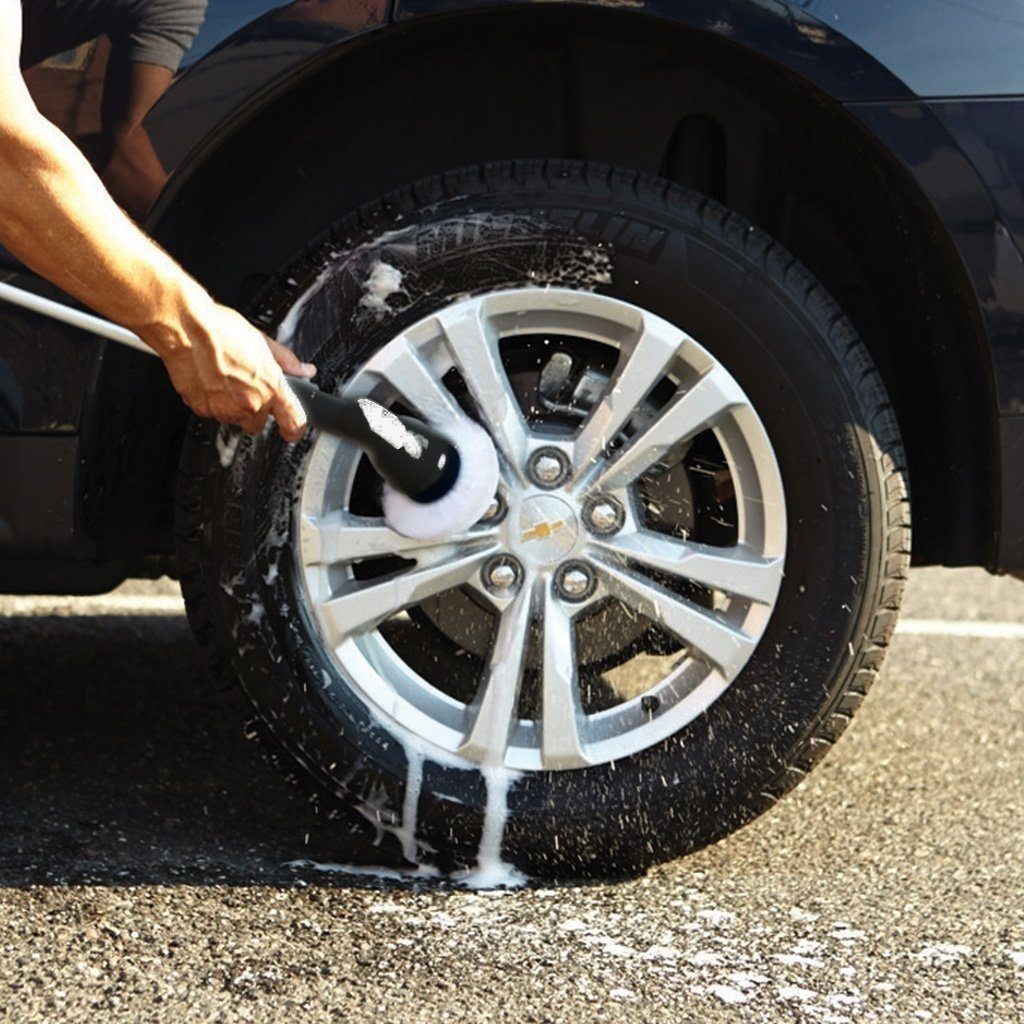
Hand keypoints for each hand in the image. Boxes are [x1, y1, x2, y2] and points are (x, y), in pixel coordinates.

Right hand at [154, 303, 316, 441]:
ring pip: (235, 419)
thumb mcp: (263, 342)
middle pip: (260, 424)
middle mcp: (250, 403)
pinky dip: (213, 402)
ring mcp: (225, 409)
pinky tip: (210, 380)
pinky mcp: (202, 409)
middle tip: (247, 386)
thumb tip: (304, 370)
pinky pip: (213, 413)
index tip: (292, 430)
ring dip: (233, 406)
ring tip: (225, 378)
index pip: (294, 423)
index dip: (295, 429)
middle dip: (256, 410)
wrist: (185, 327)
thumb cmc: (221, 330)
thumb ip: (286, 362)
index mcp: (271, 387)